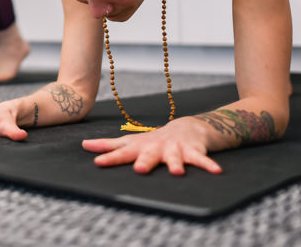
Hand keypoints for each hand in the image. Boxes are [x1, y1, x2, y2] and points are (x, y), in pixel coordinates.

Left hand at [81, 117, 221, 174]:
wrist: (187, 128)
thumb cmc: (154, 140)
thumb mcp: (133, 142)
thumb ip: (110, 146)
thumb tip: (84, 146)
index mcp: (141, 147)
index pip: (122, 152)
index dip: (110, 156)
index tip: (97, 162)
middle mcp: (157, 147)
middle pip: (149, 155)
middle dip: (144, 162)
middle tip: (139, 170)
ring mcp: (175, 148)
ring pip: (175, 157)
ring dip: (176, 163)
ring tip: (177, 172)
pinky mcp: (194, 151)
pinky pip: (202, 159)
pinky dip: (209, 165)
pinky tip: (216, 172)